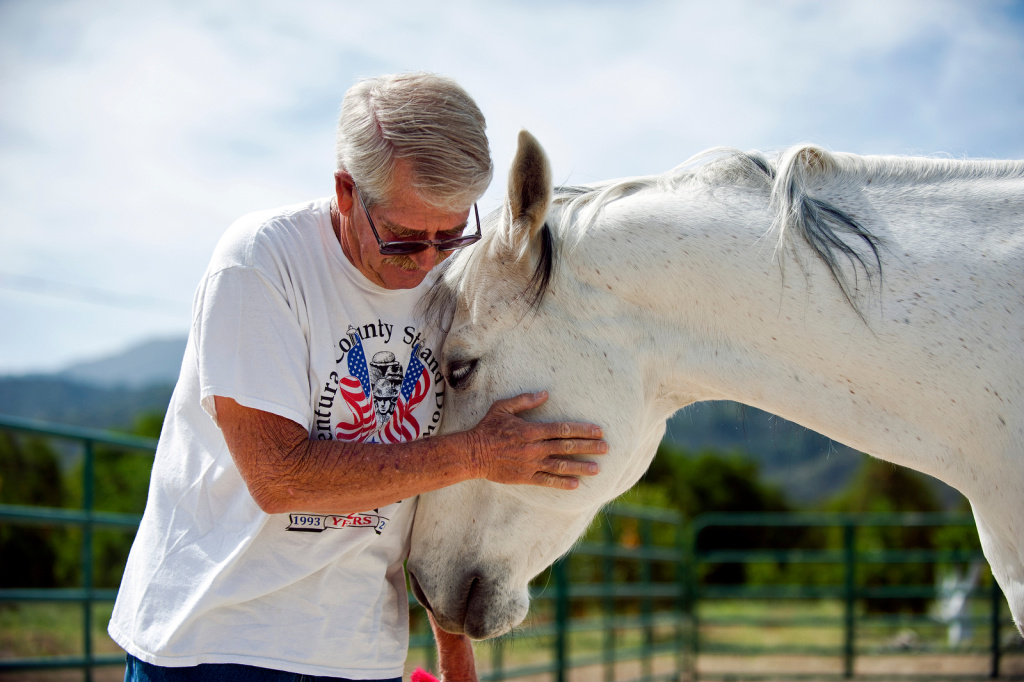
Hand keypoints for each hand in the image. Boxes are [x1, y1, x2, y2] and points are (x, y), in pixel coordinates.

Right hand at [464, 391, 606, 489]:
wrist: (472, 453)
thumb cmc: (487, 428)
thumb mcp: (503, 408)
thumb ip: (525, 401)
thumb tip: (545, 394)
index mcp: (531, 430)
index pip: (562, 429)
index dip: (582, 430)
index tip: (598, 431)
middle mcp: (534, 448)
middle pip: (566, 447)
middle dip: (588, 447)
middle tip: (606, 448)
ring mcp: (530, 464)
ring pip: (560, 466)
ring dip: (580, 467)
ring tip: (597, 469)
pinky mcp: (525, 477)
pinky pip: (547, 481)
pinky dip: (562, 483)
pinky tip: (576, 484)